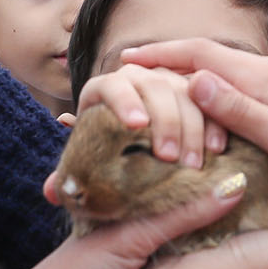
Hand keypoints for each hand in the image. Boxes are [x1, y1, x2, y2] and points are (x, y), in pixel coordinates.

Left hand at [47, 67, 227, 199]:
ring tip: (192, 163)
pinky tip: (216, 149)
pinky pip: (211, 100)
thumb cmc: (105, 156)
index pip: (114, 86)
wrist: (132, 145)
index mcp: (106, 89)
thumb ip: (73, 176)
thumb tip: (52, 190)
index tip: (135, 125)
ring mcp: (170, 81)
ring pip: (186, 91)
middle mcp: (139, 78)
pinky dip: (215, 123)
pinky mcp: (196, 93)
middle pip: (155, 86)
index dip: (124, 101)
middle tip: (168, 157)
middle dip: (165, 121)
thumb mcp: (88, 165)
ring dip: (193, 126)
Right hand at [120, 41, 267, 186]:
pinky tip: (213, 107)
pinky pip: (243, 85)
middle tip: (131, 75)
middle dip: (169, 62)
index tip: (124, 59)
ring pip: (226, 71)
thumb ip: (238, 109)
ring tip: (161, 90)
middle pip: (209, 58)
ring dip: (191, 75)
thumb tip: (192, 81)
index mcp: (262, 77)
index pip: (201, 55)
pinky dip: (217, 89)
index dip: (161, 57)